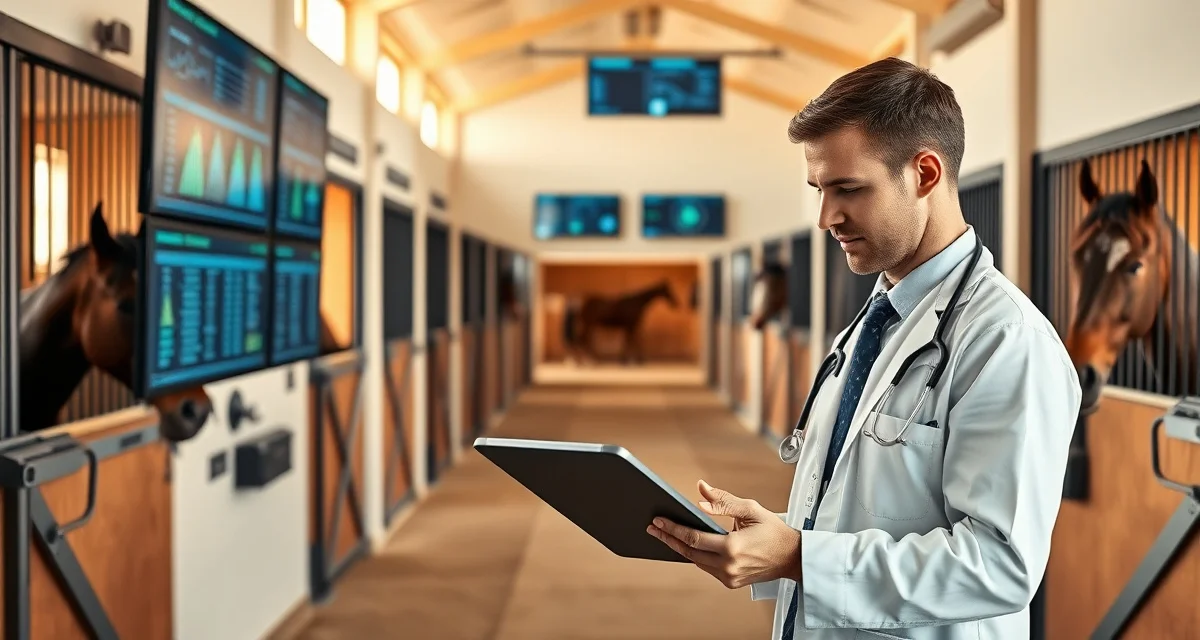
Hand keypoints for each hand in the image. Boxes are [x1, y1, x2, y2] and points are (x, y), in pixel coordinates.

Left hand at [646, 479, 801, 588]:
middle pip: (689, 552)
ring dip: (680, 547)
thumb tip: (700, 491)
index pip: (693, 538)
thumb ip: (723, 500)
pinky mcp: (730, 582)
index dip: (672, 528)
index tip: (658, 521)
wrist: (792, 557)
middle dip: (669, 538)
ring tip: (665, 534)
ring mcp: (729, 577)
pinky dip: (695, 555)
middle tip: (653, 527)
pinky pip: (706, 567)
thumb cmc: (774, 531)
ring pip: (696, 561)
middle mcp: (728, 566)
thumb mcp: (750, 509)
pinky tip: (685, 544)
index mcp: (732, 547)